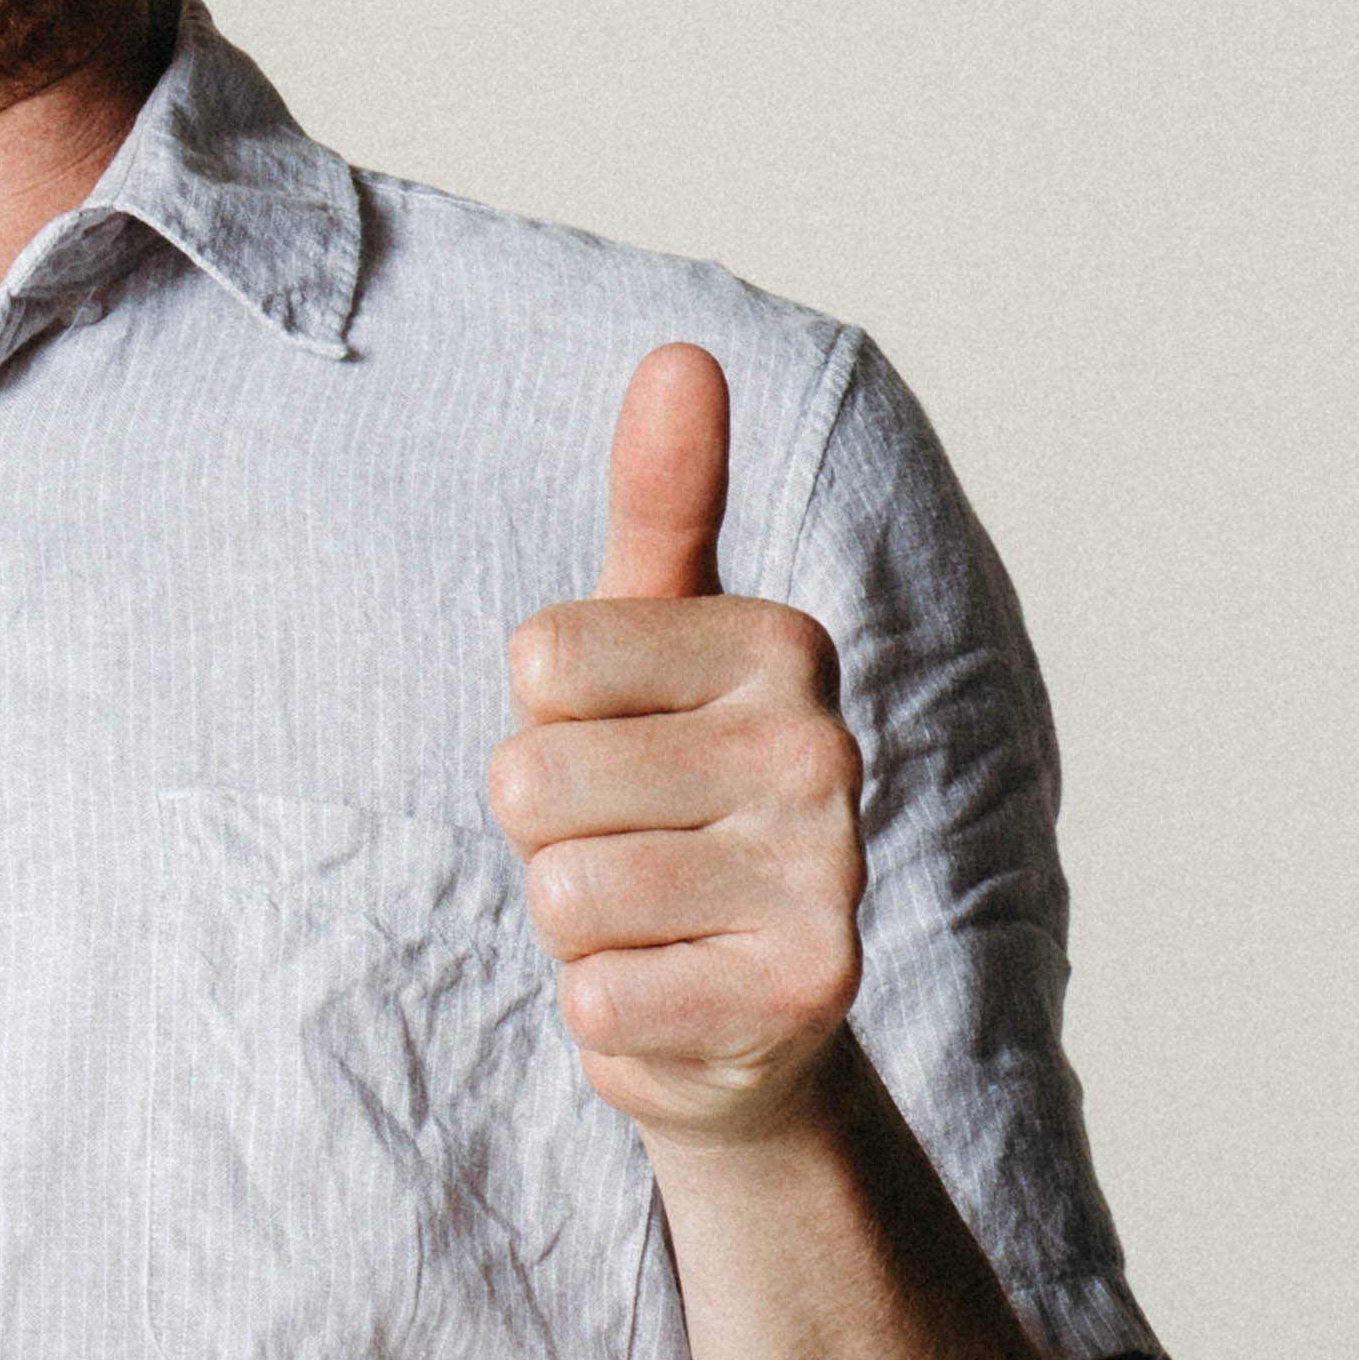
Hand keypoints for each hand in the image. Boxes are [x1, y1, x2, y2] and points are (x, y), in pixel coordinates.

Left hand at [488, 342, 864, 1152]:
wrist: (750, 1009)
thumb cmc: (670, 786)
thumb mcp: (653, 631)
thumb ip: (659, 495)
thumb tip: (683, 351)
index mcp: (783, 642)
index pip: (539, 656)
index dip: (542, 714)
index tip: (617, 736)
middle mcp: (823, 753)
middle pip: (533, 777)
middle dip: (546, 826)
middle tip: (627, 840)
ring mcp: (825, 883)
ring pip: (560, 889)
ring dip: (571, 919)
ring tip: (646, 915)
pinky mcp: (801, 1004)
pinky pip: (596, 998)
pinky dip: (607, 1008)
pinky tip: (673, 994)